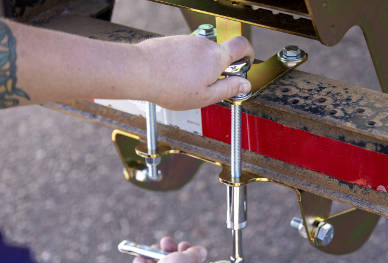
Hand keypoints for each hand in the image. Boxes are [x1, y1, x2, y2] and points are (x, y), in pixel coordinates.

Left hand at [138, 35, 253, 109]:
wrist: (139, 71)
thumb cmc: (169, 86)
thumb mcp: (205, 97)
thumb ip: (228, 89)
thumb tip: (245, 84)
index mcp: (217, 57)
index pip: (242, 46)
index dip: (249, 53)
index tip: (246, 63)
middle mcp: (205, 44)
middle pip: (220, 53)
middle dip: (219, 68)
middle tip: (209, 86)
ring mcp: (188, 40)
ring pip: (202, 54)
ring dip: (200, 67)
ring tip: (186, 85)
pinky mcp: (175, 41)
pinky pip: (187, 53)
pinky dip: (186, 64)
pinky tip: (175, 77)